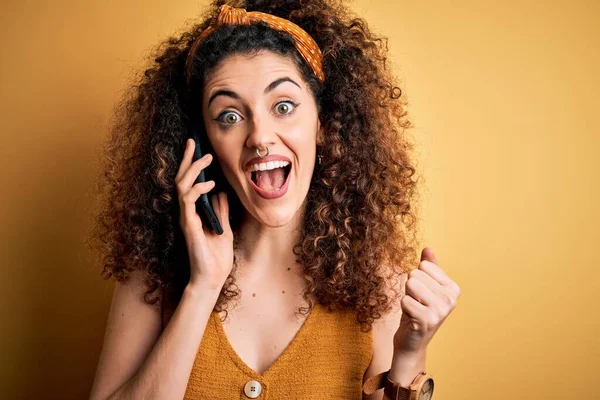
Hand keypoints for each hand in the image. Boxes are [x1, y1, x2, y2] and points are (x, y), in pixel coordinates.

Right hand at [175, 138, 233, 290]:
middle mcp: (187, 212)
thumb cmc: (216, 256)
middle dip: (187, 159)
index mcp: (194, 211)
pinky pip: (187, 201)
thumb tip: (221, 192)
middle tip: (193, 142)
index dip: (191, 165)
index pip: (189, 182)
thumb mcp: (224, 227)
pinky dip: (197, 190)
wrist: (212, 277)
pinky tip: (210, 184)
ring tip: (206, 159)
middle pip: (181, 179)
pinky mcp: (188, 225)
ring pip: (182, 186)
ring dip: (193, 170)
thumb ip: (220, 210)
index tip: (197, 147)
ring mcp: (186, 217)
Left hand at [393, 247, 460, 354]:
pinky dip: (404, 308)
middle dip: (410, 288)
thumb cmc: (417, 310)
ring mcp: (440, 310)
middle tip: (416, 303)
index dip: (417, 278)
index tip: (422, 293)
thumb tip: (428, 248)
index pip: (424, 265)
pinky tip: (411, 318)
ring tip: (414, 309)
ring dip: (407, 297)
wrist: (412, 340)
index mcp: (453, 288)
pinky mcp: (427, 320)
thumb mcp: (425, 286)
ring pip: (410, 285)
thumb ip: (428, 267)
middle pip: (415, 274)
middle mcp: (450, 299)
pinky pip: (405, 300)